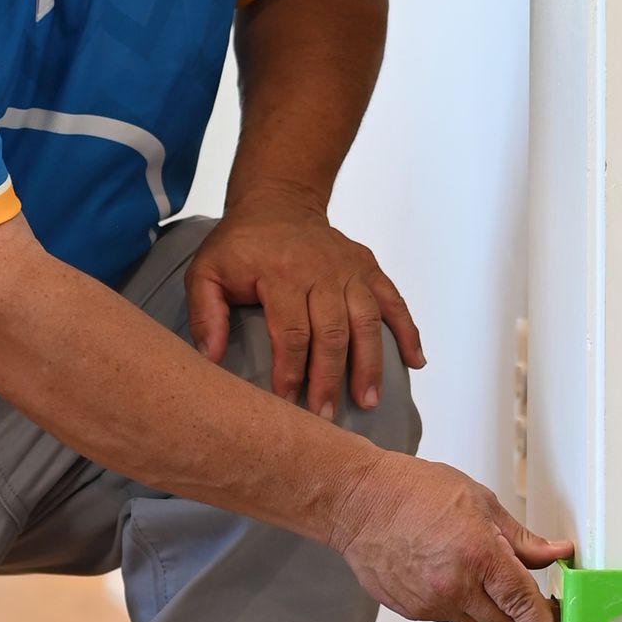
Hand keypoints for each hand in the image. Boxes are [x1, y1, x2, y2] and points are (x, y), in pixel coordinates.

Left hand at [186, 189, 424, 415]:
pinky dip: (408, 331)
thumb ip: (206, 314)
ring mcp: (350, 268)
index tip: (288, 404)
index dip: (291, 371)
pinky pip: (394, 301)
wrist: (277, 203)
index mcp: (280, 272)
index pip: (292, 331)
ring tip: (368, 401)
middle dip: (330, 379)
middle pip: (332, 332)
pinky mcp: (369, 268)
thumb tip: (211, 358)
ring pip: (366, 321)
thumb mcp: (206, 272)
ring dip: (370, 364)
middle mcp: (321, 269)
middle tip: (326, 417)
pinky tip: (416, 362)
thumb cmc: (240, 247)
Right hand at [326, 449, 570, 621]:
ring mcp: (430, 603)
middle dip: (520, 617)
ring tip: (469, 566)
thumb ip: (521, 537)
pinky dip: (455, 601)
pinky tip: (443, 571)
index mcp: (478, 555)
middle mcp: (455, 586)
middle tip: (523, 594)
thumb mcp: (479, 501)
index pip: (523, 604)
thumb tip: (554, 553)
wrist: (359, 502)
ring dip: (486, 607)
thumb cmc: (413, 491)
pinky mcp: (412, 611)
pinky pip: (447, 616)